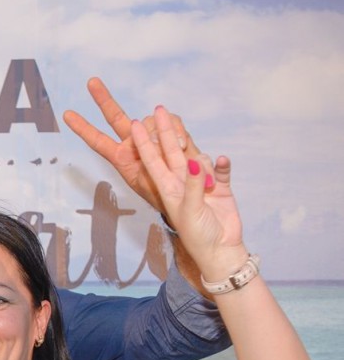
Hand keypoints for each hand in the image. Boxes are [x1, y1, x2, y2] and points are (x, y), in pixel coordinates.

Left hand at [63, 77, 197, 212]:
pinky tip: (183, 146)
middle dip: (103, 99)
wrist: (192, 197)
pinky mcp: (172, 132)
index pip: (98, 141)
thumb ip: (149, 161)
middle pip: (115, 116)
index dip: (83, 128)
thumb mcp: (151, 184)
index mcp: (122, 159)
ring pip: (148, 119)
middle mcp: (133, 143)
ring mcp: (152, 136)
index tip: (67, 114)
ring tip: (171, 153)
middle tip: (91, 82)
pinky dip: (178, 131)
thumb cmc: (167, 196)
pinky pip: (171, 120)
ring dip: (160, 134)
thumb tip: (152, 138)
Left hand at [131, 106, 243, 277]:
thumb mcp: (190, 211)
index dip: (145, 142)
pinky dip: (222, 165)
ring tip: (196, 163)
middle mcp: (182, 181)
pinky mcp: (221, 186)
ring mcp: (202, 182)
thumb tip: (194, 163)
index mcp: (168, 188)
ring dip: (196, 155)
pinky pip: (221, 169)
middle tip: (159, 110)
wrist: (221, 249)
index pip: (153, 161)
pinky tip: (222, 160)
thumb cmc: (198, 235)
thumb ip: (193, 187)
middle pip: (172, 152)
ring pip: (197, 158)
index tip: (136, 124)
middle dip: (165, 131)